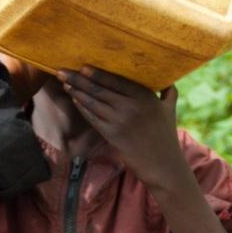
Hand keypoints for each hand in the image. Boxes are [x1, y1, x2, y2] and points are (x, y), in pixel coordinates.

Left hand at [58, 67, 191, 193]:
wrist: (163, 166)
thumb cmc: (167, 137)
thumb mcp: (170, 110)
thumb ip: (168, 92)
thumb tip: (168, 79)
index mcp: (145, 96)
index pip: (116, 80)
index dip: (97, 73)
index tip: (82, 66)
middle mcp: (132, 106)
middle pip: (100, 89)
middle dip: (78, 79)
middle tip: (61, 71)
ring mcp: (120, 121)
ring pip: (93, 102)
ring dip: (76, 91)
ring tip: (64, 83)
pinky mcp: (112, 135)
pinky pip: (92, 118)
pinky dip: (82, 107)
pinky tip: (74, 99)